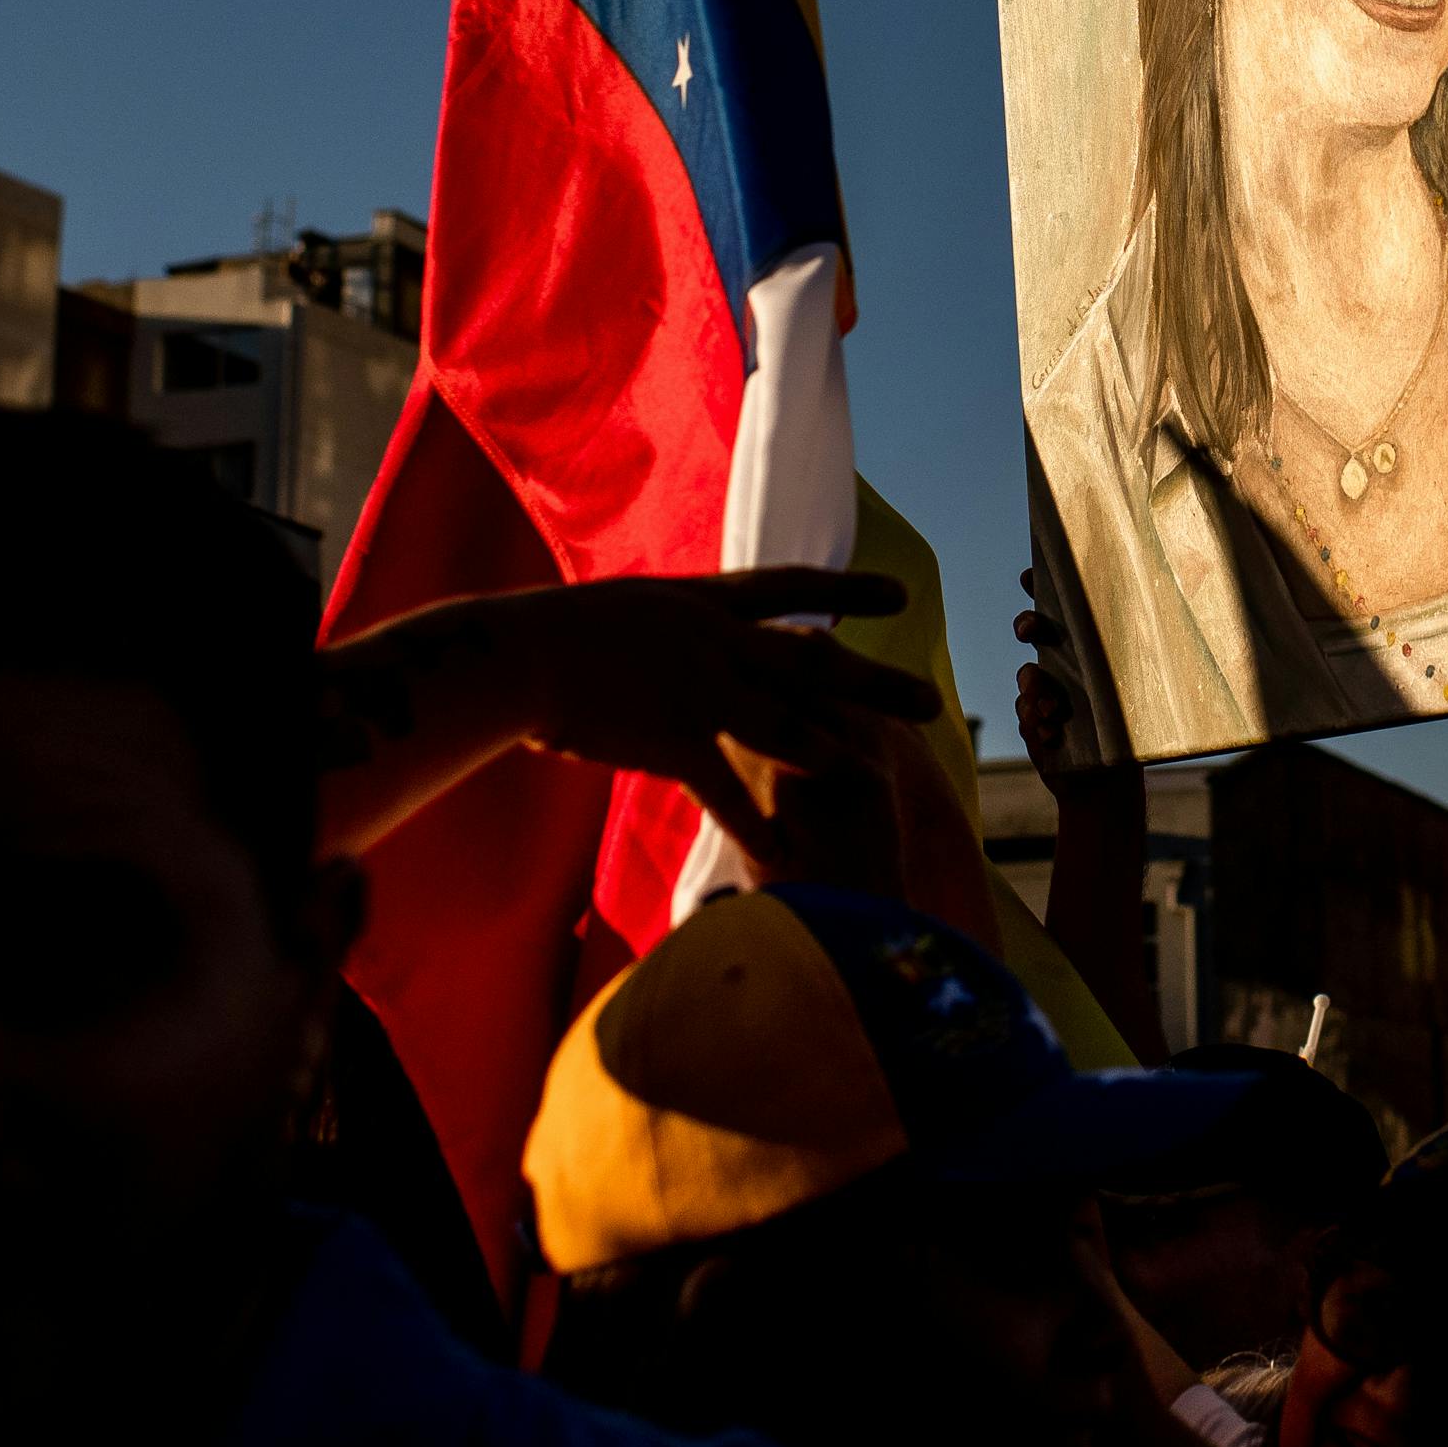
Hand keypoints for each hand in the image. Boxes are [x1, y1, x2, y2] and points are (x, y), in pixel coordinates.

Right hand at [322, 569, 929, 879]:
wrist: (517, 654)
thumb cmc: (553, 633)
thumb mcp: (625, 610)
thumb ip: (665, 628)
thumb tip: (676, 630)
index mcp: (704, 602)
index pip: (793, 590)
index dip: (850, 594)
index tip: (900, 596)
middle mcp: (716, 641)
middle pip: (814, 662)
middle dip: (875, 684)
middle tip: (930, 701)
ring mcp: (700, 689)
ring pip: (786, 726)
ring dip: (835, 754)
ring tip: (879, 776)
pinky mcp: (674, 738)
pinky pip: (727, 790)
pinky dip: (754, 825)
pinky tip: (785, 855)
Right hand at [1017, 570, 1140, 808]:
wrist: (1109, 782)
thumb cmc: (1133, 733)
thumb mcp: (1145, 694)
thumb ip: (1148, 663)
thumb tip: (1175, 621)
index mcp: (1089, 650)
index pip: (1064, 610)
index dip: (1042, 588)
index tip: (1031, 575)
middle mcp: (1062, 665)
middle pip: (1033, 631)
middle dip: (1027, 624)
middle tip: (1029, 630)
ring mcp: (1043, 693)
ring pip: (1027, 676)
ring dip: (1035, 689)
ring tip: (1052, 710)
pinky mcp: (1031, 721)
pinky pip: (1024, 713)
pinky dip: (1035, 722)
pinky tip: (1051, 735)